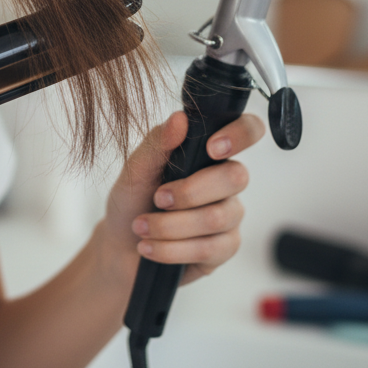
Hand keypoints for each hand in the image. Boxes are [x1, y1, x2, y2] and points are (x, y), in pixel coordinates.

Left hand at [96, 110, 265, 287]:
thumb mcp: (135, 171)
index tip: (212, 148)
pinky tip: (149, 247)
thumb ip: (157, 144)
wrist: (120, 246)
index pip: (247, 130)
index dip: (240, 135)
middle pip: (235, 178)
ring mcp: (229, 215)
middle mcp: (226, 182)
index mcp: (209, 153)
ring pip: (216, 218)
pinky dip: (170, 249)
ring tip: (141, 227)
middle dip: (189, 192)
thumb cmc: (132, 201)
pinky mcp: (224, 249)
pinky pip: (208, 249)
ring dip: (170, 225)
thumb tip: (180, 118)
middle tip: (158, 199)